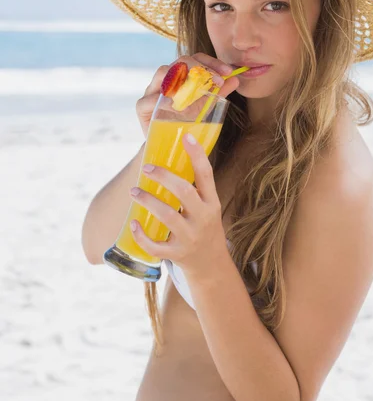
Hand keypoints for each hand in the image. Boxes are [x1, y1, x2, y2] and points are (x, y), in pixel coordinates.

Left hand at [129, 132, 228, 278]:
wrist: (211, 265)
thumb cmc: (204, 227)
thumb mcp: (207, 206)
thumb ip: (194, 188)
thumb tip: (169, 156)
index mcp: (211, 202)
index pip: (206, 174)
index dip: (197, 154)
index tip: (186, 136)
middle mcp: (203, 218)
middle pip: (184, 192)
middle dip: (163, 177)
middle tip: (147, 168)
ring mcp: (190, 237)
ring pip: (167, 215)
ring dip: (147, 200)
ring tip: (134, 191)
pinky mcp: (177, 254)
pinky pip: (156, 245)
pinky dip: (142, 235)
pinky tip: (134, 224)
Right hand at [135, 53, 238, 138]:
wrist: (169, 148)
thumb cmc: (186, 124)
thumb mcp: (205, 108)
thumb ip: (217, 93)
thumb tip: (235, 79)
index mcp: (180, 76)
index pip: (195, 59)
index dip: (211, 62)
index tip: (228, 71)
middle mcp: (165, 80)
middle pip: (179, 61)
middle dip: (200, 67)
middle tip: (218, 80)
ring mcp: (151, 91)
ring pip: (162, 73)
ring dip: (181, 79)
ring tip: (199, 90)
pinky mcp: (142, 107)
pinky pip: (149, 99)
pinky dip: (164, 101)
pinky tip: (177, 106)